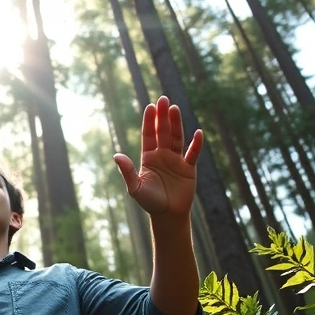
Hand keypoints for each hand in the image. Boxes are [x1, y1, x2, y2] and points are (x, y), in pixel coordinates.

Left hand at [114, 95, 203, 217]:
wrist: (167, 215)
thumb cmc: (149, 202)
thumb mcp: (135, 187)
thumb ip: (127, 171)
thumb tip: (116, 155)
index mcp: (148, 157)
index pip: (148, 135)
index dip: (149, 121)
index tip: (150, 106)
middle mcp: (162, 155)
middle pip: (163, 132)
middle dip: (162, 116)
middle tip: (163, 99)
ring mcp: (176, 161)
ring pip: (177, 138)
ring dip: (176, 124)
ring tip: (175, 109)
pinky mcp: (189, 169)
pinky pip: (193, 154)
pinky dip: (196, 145)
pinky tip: (198, 133)